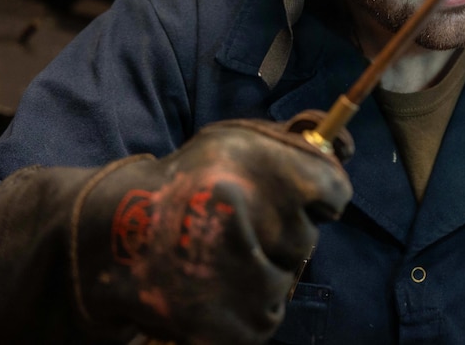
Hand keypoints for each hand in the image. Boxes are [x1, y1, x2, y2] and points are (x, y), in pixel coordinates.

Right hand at [71, 112, 352, 344]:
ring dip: (268, 262)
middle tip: (240, 222)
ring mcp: (245, 280)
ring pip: (289, 272)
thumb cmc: (190, 180)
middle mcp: (253, 221)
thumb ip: (297, 140)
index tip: (299, 195)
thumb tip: (346, 146)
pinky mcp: (237, 325)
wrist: (118, 240)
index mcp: (257, 168)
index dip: (318, 194)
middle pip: (306, 236)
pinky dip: (252, 297)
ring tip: (222, 250)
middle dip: (283, 228)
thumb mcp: (238, 139)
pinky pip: (271, 308)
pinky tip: (218, 279)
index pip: (334, 192)